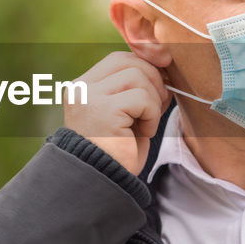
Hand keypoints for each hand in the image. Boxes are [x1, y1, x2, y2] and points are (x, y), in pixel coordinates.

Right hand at [63, 51, 171, 175]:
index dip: (146, 67)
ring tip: (146, 124)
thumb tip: (163, 62)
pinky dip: (151, 115)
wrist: (102, 184)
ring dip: (153, 101)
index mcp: (83, 87)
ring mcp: (89, 97)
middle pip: (130, 63)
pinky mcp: (104, 110)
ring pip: (138, 76)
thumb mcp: (126, 113)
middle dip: (154, 82)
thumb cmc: (118, 152)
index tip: (161, 86)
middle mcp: (81, 88)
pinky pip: (142, 98)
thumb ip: (136, 88)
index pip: (119, 60)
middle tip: (158, 107)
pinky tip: (143, 133)